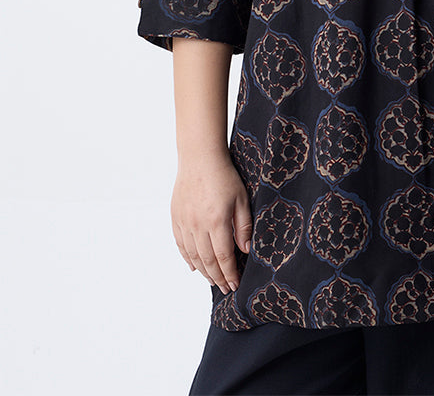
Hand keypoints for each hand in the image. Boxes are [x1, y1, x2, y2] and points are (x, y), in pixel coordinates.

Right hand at [170, 151, 252, 294]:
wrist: (200, 158)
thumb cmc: (225, 176)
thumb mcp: (242, 198)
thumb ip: (243, 226)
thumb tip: (245, 250)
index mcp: (216, 221)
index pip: (223, 257)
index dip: (229, 273)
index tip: (235, 284)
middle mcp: (198, 225)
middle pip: (207, 260)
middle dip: (217, 277)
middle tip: (225, 287)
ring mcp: (185, 222)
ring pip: (193, 255)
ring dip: (203, 271)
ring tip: (212, 280)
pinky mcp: (176, 217)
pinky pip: (181, 244)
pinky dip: (188, 258)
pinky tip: (194, 266)